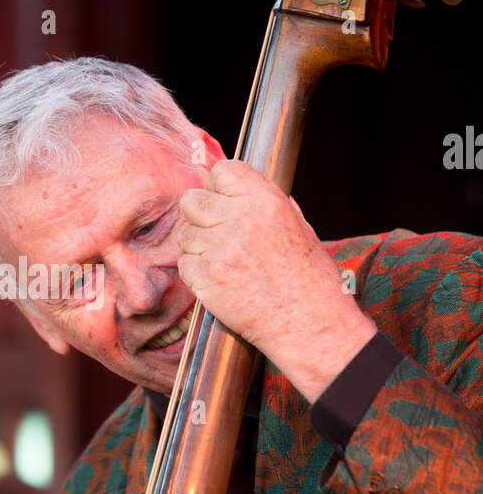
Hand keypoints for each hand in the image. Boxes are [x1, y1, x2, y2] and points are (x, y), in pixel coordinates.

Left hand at [177, 160, 376, 401]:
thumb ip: (264, 203)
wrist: (309, 322)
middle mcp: (240, 220)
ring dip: (198, 248)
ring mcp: (220, 249)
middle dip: (199, 216)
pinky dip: (196, 274)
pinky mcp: (206, 278)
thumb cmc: (309, 277)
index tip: (222, 201)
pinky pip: (184, 264)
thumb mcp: (297, 226)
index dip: (218, 187)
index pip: (221, 171)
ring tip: (224, 263)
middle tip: (215, 234)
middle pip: (192, 200)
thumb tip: (237, 189)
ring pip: (185, 235)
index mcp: (265, 200)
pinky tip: (219, 281)